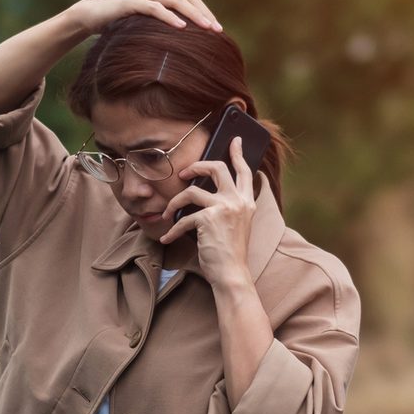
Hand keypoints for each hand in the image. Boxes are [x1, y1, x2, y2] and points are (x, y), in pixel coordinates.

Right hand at [66, 0, 222, 35]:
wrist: (90, 16)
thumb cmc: (118, 22)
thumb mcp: (145, 23)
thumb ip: (162, 25)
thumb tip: (184, 43)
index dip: (205, 12)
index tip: (217, 30)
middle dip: (204, 14)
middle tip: (218, 30)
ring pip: (174, 0)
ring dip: (193, 15)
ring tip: (206, 28)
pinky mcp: (130, 1)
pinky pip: (154, 8)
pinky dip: (169, 17)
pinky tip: (181, 28)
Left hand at [158, 136, 255, 286]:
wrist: (231, 274)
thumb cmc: (230, 253)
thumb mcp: (236, 224)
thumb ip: (228, 206)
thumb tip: (205, 192)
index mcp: (247, 202)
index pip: (244, 171)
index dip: (237, 153)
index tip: (233, 140)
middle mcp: (237, 201)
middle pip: (216, 168)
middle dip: (196, 166)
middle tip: (184, 174)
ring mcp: (223, 208)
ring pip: (191, 192)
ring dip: (174, 203)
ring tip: (166, 215)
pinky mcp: (208, 219)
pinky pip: (182, 219)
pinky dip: (172, 230)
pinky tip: (167, 239)